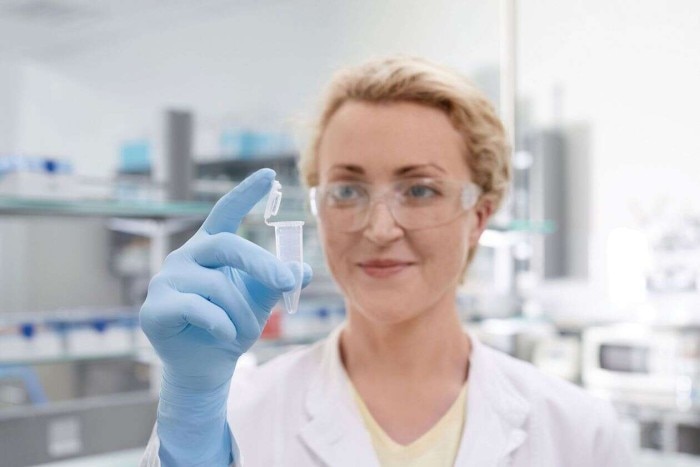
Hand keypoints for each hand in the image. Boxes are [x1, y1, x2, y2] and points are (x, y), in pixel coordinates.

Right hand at [140, 168, 311, 465]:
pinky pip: (196, 308)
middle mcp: (186, 257)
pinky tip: (225, 335)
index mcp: (211, 248)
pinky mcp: (155, 308)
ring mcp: (166, 280)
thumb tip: (303, 271)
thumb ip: (279, 282)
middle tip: (286, 281)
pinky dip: (220, 323)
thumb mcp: (261, 301)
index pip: (225, 212)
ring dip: (241, 311)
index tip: (268, 175)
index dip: (245, 193)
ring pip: (216, 285)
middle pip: (226, 245)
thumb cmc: (232, 325)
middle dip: (261, 264)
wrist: (206, 367)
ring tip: (246, 330)